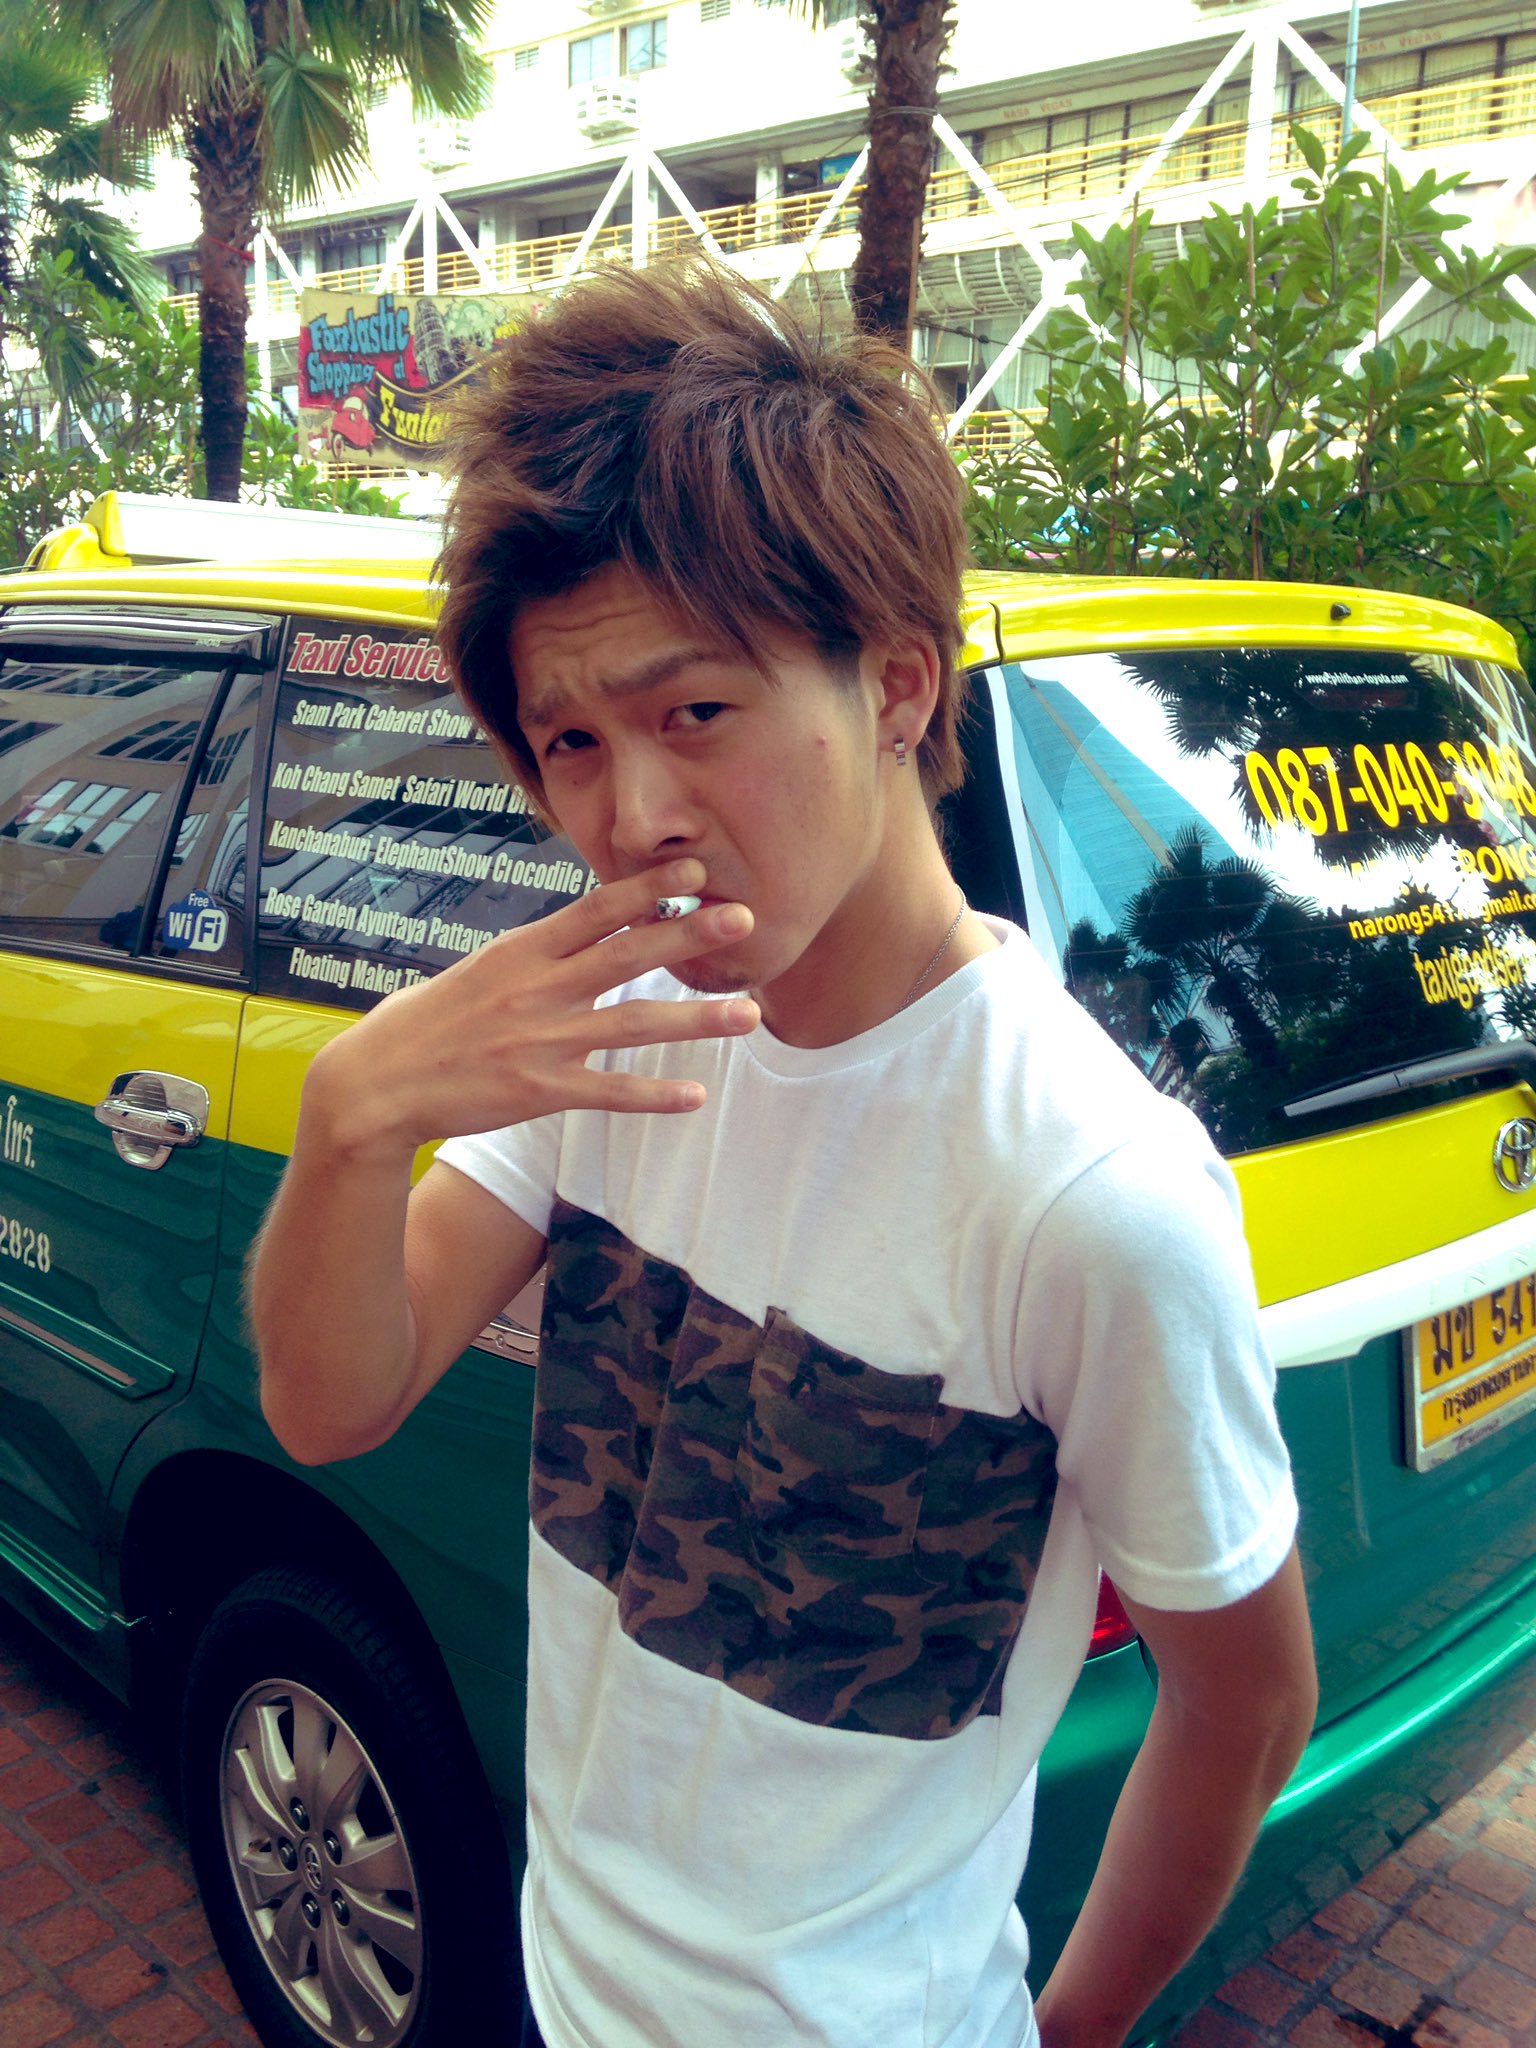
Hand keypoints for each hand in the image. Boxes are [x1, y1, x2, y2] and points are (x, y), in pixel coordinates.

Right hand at [305, 857, 756, 1154]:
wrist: (378, 1081)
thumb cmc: (431, 1020)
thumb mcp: (483, 968)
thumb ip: (540, 952)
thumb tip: (589, 928)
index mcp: (522, 950)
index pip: (595, 909)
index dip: (647, 888)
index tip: (695, 868)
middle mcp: (536, 989)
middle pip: (625, 955)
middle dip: (687, 935)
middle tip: (744, 919)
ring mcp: (540, 1041)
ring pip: (631, 1025)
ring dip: (694, 1020)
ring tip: (749, 1014)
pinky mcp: (537, 1091)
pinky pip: (606, 1092)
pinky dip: (651, 1095)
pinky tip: (695, 1095)